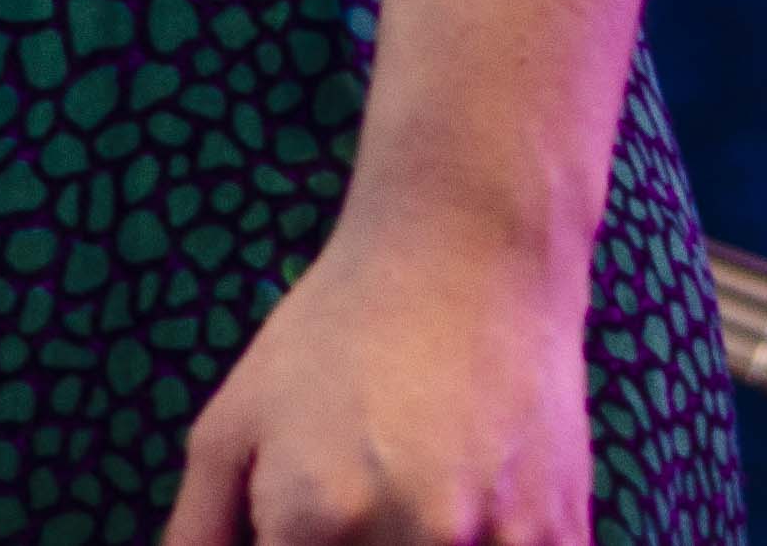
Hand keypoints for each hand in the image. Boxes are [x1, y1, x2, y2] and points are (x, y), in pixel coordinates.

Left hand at [160, 200, 593, 545]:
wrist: (470, 250)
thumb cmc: (335, 334)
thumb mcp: (233, 425)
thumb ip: (199, 534)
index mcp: (318, 521)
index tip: (295, 538)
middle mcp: (415, 541)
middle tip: (351, 512)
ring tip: (403, 507)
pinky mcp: (567, 541)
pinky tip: (463, 516)